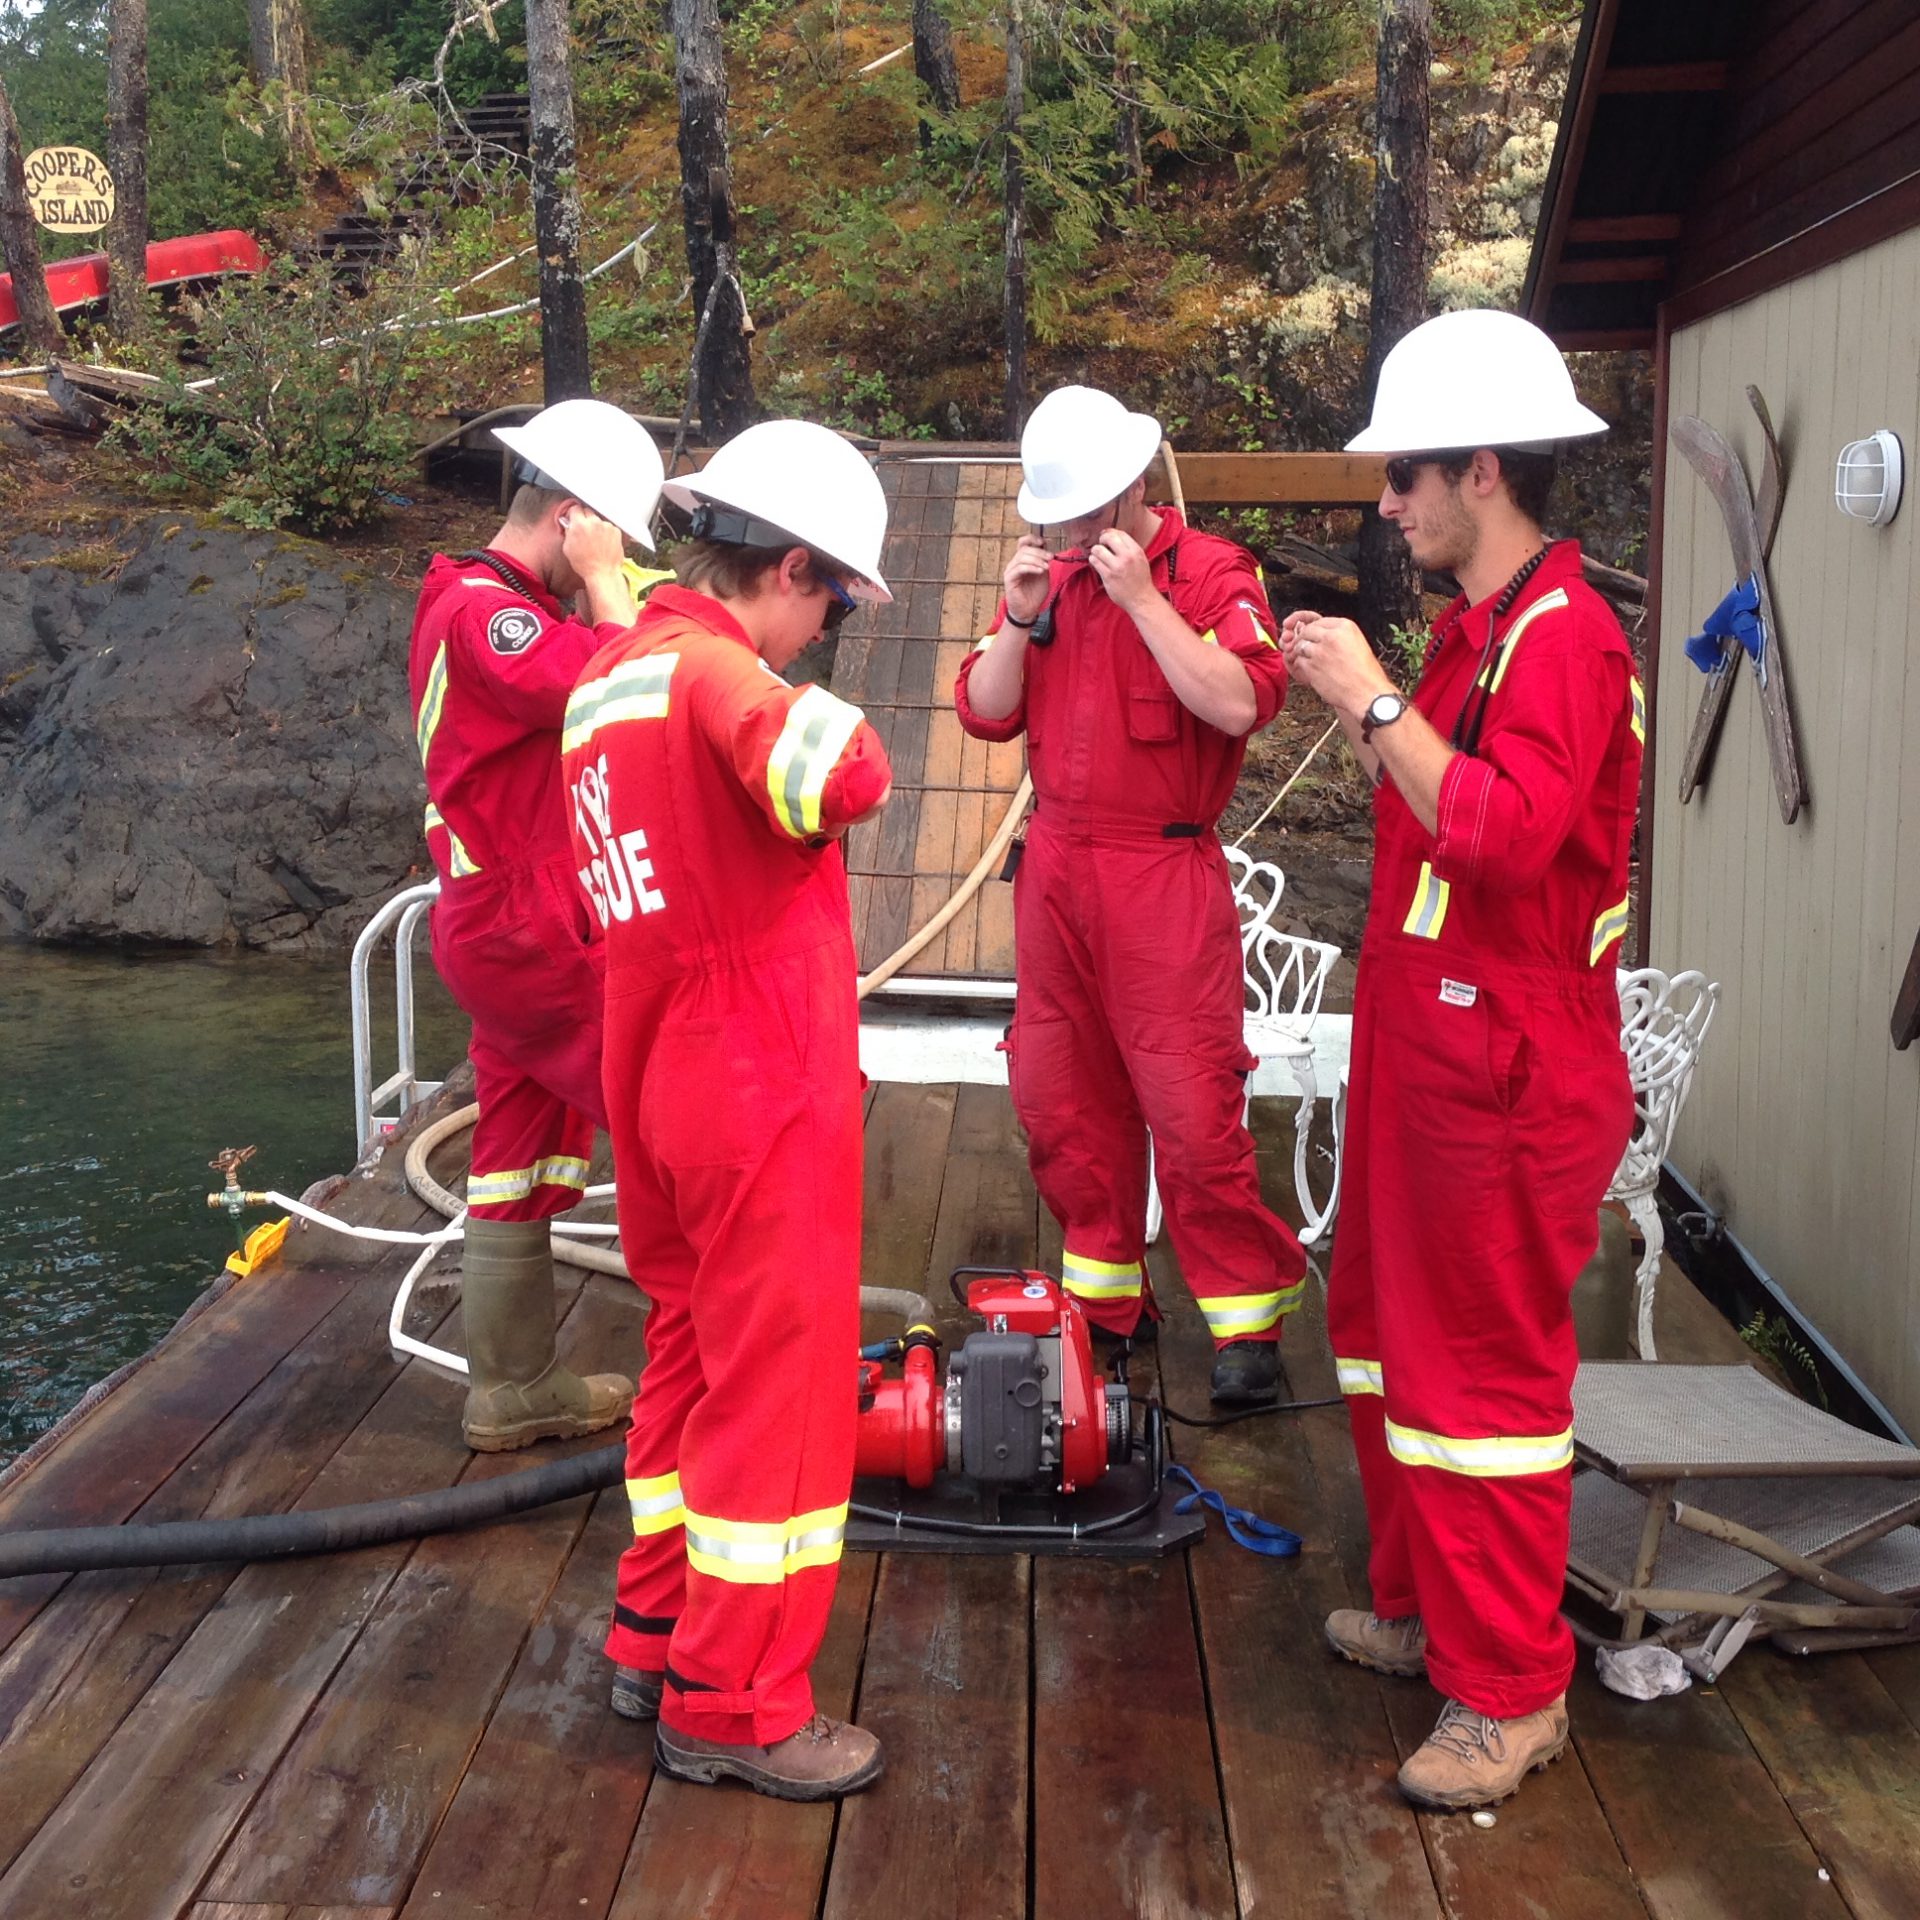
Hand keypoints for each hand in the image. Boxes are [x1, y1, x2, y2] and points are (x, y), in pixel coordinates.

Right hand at [561, 504, 626, 581]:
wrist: (603, 573)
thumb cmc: (585, 564)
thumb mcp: (568, 548)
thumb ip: (568, 531)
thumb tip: (568, 524)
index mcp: (579, 524)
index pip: (575, 508)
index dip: (573, 514)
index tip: (574, 518)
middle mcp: (594, 522)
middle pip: (587, 511)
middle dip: (584, 519)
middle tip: (584, 532)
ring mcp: (606, 526)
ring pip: (599, 520)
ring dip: (596, 527)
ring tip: (595, 542)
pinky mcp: (616, 531)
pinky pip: (609, 527)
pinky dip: (606, 533)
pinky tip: (603, 544)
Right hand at [1002, 535, 1051, 624]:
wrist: (1028, 610)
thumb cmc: (1034, 594)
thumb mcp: (1043, 575)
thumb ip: (1044, 563)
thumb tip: (1048, 553)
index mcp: (1022, 560)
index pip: (1023, 543)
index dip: (1032, 539)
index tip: (1043, 542)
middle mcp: (1015, 563)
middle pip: (1024, 549)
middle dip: (1040, 552)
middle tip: (1050, 557)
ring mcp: (1011, 570)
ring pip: (1022, 557)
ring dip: (1037, 560)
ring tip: (1046, 567)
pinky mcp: (1009, 579)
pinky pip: (1020, 568)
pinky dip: (1031, 567)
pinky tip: (1040, 571)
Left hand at [1087, 526, 1153, 614]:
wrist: (1141, 598)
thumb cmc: (1140, 579)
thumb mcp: (1140, 559)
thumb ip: (1129, 548)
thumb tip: (1112, 536)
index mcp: (1136, 551)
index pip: (1120, 533)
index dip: (1109, 532)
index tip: (1105, 535)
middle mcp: (1127, 557)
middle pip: (1108, 538)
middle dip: (1102, 540)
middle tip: (1101, 545)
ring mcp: (1117, 566)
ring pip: (1098, 549)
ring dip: (1095, 551)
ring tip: (1098, 556)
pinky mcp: (1108, 576)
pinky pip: (1095, 562)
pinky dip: (1093, 561)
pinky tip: (1096, 563)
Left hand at [1280, 610, 1394, 718]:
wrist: (1367, 693)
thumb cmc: (1366, 674)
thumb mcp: (1358, 644)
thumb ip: (1340, 637)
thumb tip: (1322, 636)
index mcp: (1346, 627)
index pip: (1320, 621)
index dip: (1314, 630)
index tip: (1313, 636)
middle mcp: (1331, 636)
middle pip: (1307, 631)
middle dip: (1305, 639)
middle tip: (1306, 649)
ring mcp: (1320, 651)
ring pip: (1300, 646)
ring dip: (1302, 653)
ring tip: (1312, 662)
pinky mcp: (1312, 666)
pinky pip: (1299, 661)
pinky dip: (1302, 666)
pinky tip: (1311, 672)